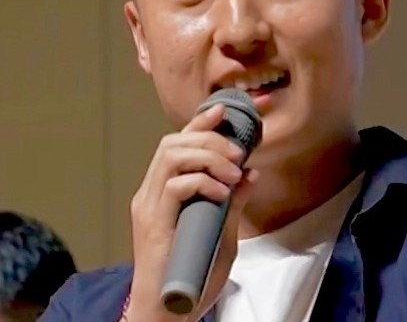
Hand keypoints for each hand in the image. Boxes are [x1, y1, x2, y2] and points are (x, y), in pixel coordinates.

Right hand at [123, 104, 257, 321]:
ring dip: (208, 156)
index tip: (224, 110)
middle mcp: (152, 191)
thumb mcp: (223, 232)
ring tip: (232, 172)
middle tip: (237, 152)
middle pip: (173, 142)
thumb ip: (234, 203)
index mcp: (165, 189)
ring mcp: (149, 205)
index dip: (200, 123)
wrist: (168, 310)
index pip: (179, 143)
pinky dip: (203, 181)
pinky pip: (175, 185)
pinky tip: (221, 193)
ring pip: (172, 155)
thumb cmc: (193, 272)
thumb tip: (251, 174)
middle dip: (209, 138)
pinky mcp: (152, 221)